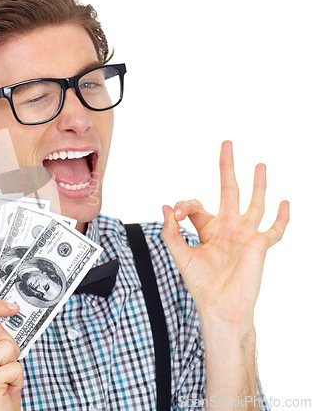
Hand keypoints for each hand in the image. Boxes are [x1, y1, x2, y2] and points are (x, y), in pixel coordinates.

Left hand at [161, 141, 288, 326]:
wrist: (219, 307)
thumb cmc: (201, 284)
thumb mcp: (181, 255)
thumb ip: (171, 232)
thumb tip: (165, 207)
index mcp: (207, 228)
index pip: (196, 205)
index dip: (184, 204)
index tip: (175, 213)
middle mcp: (227, 227)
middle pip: (228, 190)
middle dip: (226, 168)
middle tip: (226, 144)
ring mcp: (245, 234)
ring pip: (254, 203)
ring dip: (257, 184)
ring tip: (259, 164)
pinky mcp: (259, 245)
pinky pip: (275, 230)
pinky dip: (281, 218)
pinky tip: (284, 202)